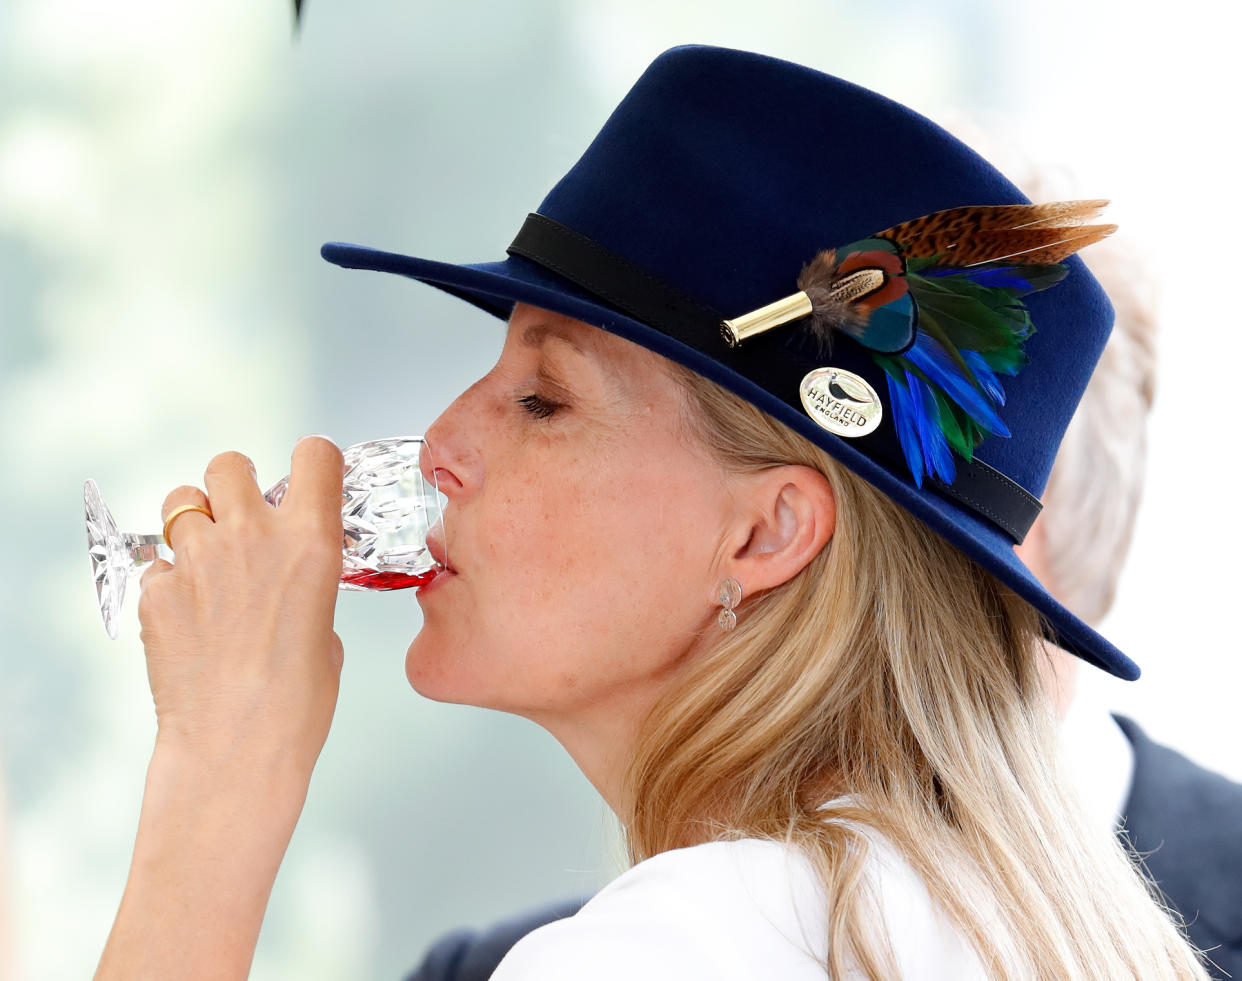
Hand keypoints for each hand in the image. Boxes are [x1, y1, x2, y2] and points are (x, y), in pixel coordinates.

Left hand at [137, 436, 344, 781]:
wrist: (237, 749)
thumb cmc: (296, 703)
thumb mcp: (327, 630)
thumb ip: (308, 585)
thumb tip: (290, 580)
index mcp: (311, 542)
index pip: (315, 455)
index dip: (312, 464)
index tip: (307, 480)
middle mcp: (252, 537)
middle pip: (229, 464)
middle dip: (235, 484)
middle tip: (241, 518)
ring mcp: (197, 561)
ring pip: (180, 502)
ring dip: (195, 522)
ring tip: (207, 561)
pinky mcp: (155, 592)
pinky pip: (158, 564)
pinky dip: (171, 580)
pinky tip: (188, 616)